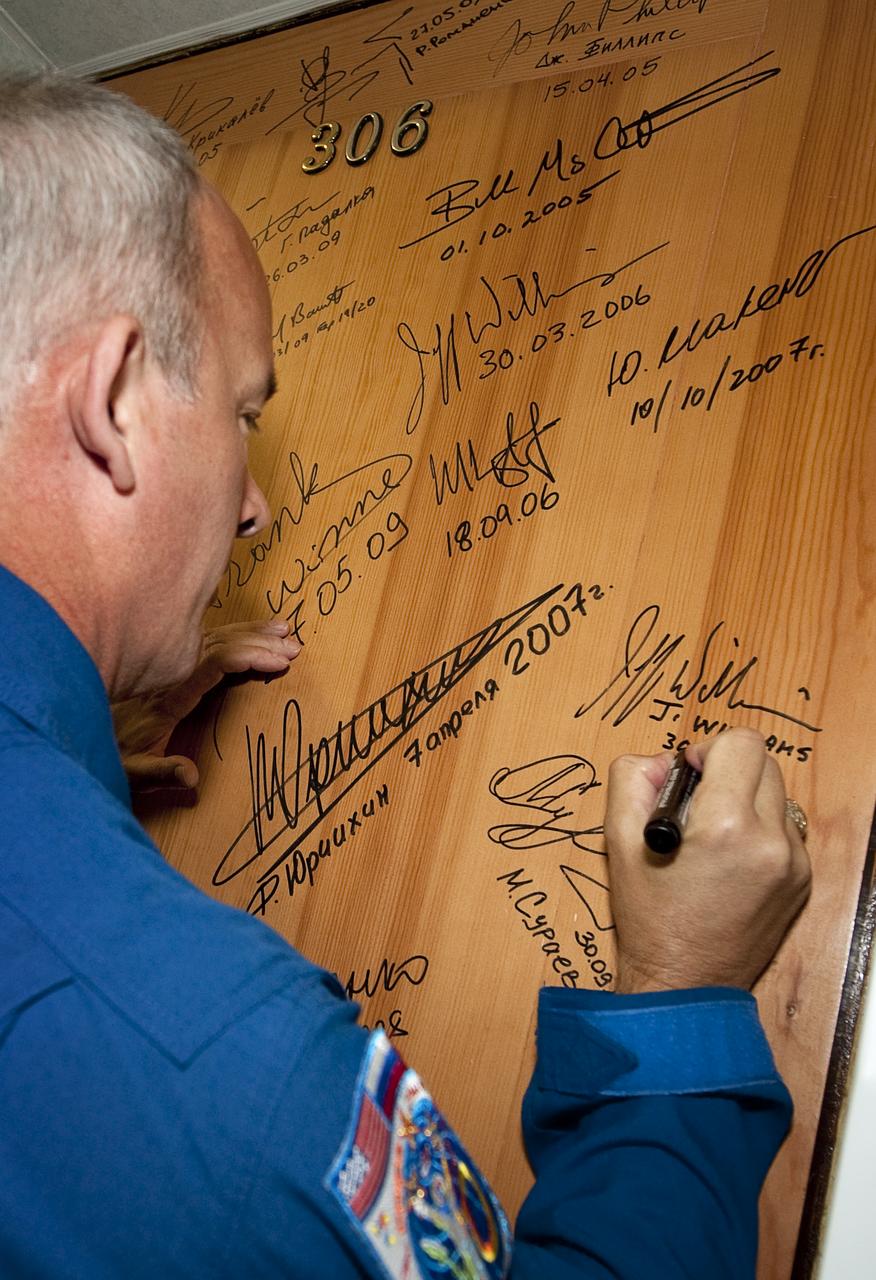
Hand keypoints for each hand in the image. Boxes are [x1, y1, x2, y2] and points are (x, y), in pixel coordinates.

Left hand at [112, 620, 300, 791]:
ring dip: (252, 633)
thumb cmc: (110, 754)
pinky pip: (207, 640)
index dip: (248, 657)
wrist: (78, 728)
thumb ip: (160, 772)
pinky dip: (235, 633)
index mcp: (168, 696)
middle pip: (221, 644)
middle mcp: (170, 673)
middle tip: (295, 648)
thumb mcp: (132, 772)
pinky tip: (253, 632)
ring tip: (285, 630)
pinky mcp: (170, 664)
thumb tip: (192, 775)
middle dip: (260, 643)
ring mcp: (170, 665)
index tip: (279, 661)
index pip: (213, 664)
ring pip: (215, 637)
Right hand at [604, 728, 810, 992]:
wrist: (685, 986)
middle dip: (727, 770)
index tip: (688, 776)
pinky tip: (729, 861)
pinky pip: (784, 828)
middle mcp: (771, 841)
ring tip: (712, 837)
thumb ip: (633, 780)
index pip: (740, 743)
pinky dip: (758, 829)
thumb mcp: (618, 842)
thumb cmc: (650, 920)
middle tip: (696, 804)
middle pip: (764, 762)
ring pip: (776, 793)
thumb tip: (663, 760)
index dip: (707, 749)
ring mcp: (793, 863)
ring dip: (744, 799)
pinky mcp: (802, 881)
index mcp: (726, 827)